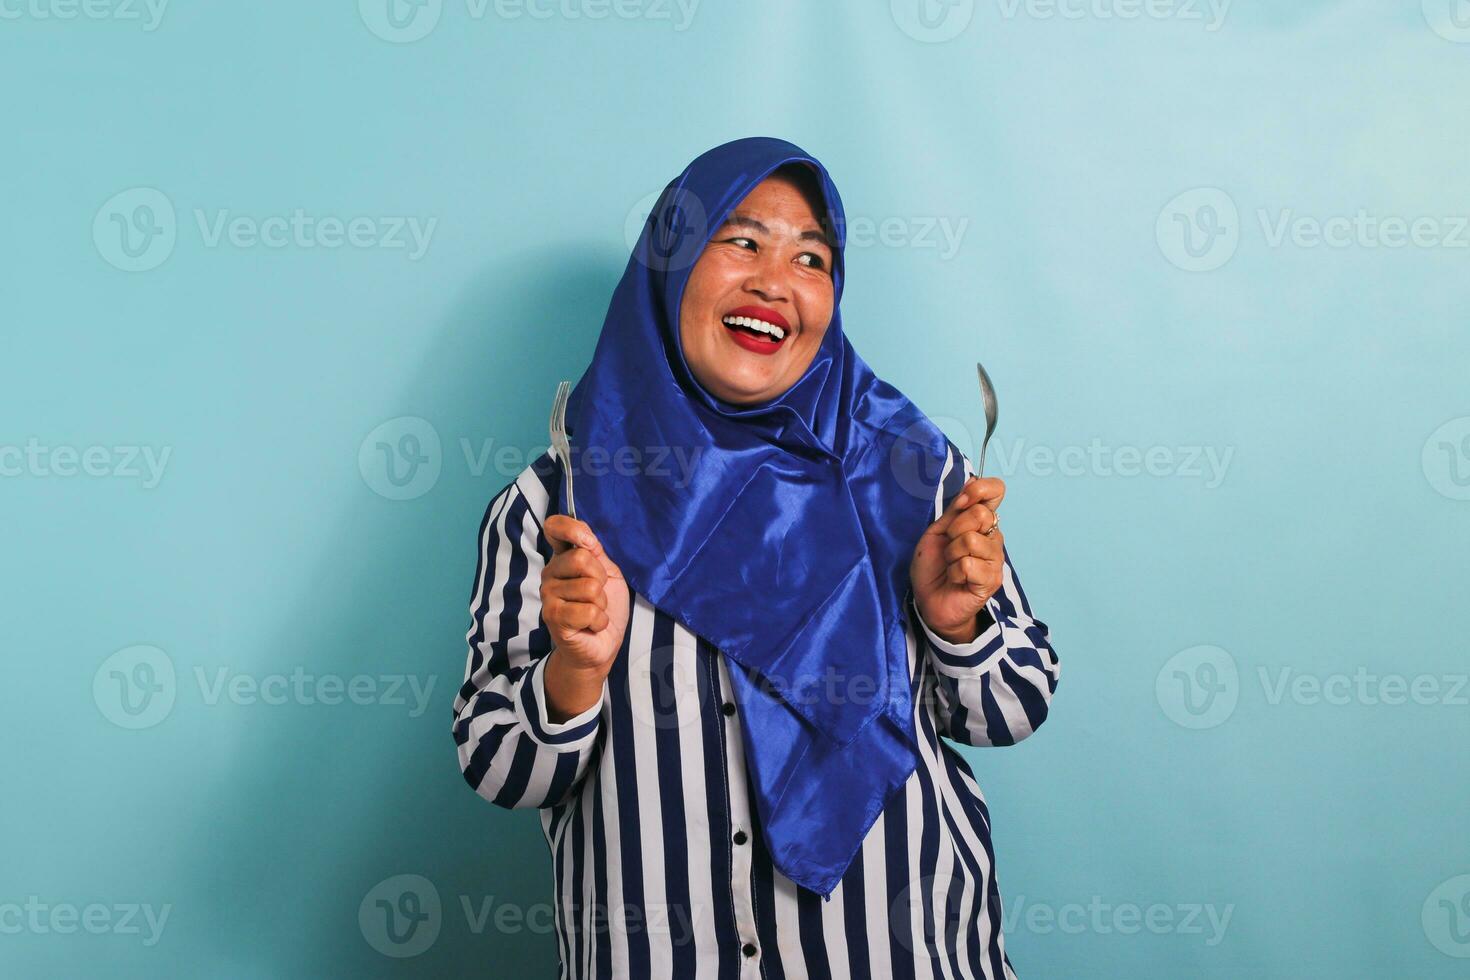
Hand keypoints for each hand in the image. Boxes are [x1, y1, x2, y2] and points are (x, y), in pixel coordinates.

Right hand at [541, 516, 629, 719]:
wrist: (601, 645)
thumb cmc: (604, 608)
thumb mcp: (609, 574)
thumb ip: (596, 553)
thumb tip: (586, 538)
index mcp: (563, 558)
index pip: (555, 527)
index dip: (572, 529)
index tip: (590, 543)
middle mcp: (550, 573)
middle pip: (581, 558)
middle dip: (602, 579)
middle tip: (599, 595)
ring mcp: (548, 595)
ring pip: (589, 587)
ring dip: (602, 604)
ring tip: (594, 612)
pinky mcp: (553, 617)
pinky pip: (588, 611)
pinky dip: (599, 620)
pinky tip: (592, 625)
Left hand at [909, 476, 1005, 644]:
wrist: (930, 602)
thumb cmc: (933, 567)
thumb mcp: (937, 532)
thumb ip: (955, 510)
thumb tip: (972, 480)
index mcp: (981, 522)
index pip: (996, 490)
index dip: (979, 491)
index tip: (960, 503)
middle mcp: (993, 538)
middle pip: (981, 514)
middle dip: (954, 530)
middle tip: (949, 548)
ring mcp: (995, 560)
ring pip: (971, 540)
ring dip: (952, 554)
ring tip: (951, 565)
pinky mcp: (991, 580)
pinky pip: (969, 564)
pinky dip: (954, 572)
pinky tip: (956, 580)